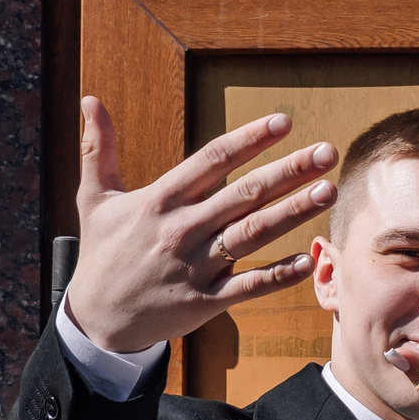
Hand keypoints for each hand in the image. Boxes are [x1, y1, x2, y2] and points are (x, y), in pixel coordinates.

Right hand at [61, 95, 339, 351]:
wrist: (96, 319)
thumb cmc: (102, 253)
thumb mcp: (95, 199)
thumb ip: (99, 149)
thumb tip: (90, 100)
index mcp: (161, 200)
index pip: (212, 160)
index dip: (250, 139)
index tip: (284, 122)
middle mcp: (182, 230)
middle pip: (244, 194)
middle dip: (289, 171)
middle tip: (327, 152)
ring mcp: (197, 267)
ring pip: (253, 234)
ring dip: (294, 212)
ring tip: (328, 191)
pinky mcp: (206, 301)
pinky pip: (249, 286)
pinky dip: (279, 274)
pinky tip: (309, 258)